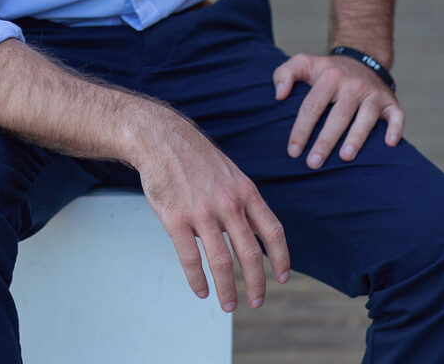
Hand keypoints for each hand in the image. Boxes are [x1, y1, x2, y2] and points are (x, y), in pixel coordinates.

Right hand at [133, 110, 289, 312]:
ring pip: (221, 261)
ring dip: (227, 289)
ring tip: (228, 305)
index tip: (283, 277)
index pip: (272, 231)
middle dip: (256, 284)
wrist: (161, 138)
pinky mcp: (175, 218)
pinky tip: (201, 290)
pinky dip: (197, 279)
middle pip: (249, 254)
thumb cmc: (196, 156)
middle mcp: (228, 203)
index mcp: (245, 191)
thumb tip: (254, 233)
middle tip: (257, 301)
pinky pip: (190, 258)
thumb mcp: (230, 172)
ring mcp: (201, 212)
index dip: (281, 257)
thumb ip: (242, 201)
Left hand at [273, 53, 403, 167]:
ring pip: (366, 117)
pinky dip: (396, 129)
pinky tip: (389, 144)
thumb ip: (284, 74)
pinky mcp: (390, 102)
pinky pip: (397, 116)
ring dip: (356, 137)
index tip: (293, 151)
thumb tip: (278, 96)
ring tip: (345, 157)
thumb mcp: (303, 63)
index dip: (301, 129)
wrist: (361, 59)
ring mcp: (373, 94)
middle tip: (313, 163)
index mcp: (329, 76)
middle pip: (337, 115)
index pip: (312, 106)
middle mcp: (353, 85)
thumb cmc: (326, 71)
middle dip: (325, 141)